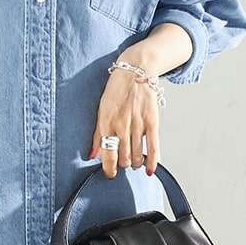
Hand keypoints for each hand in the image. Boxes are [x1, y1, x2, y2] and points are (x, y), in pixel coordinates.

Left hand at [89, 61, 160, 177]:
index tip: (110, 173)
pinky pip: (153, 147)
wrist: (136, 71)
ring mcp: (138, 124)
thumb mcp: (101, 110)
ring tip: (134, 161)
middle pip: (124, 158)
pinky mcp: (152, 122)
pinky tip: (149, 170)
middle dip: (123, 165)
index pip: (107, 155)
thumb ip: (97, 134)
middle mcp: (122, 125)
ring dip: (135, 163)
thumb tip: (92, 155)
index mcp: (107, 122)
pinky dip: (152, 162)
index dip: (109, 169)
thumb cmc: (117, 90)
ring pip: (137, 156)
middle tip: (123, 162)